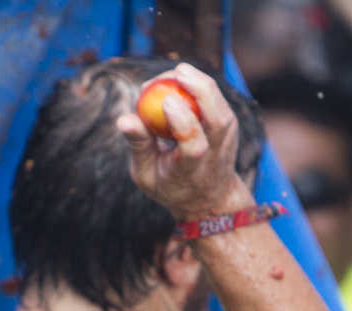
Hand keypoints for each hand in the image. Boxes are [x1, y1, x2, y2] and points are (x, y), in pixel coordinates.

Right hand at [114, 63, 251, 221]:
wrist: (209, 196)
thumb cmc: (171, 186)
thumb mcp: (147, 175)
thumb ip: (138, 146)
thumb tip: (123, 119)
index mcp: (193, 170)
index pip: (194, 143)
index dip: (182, 120)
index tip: (165, 101)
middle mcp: (216, 152)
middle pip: (217, 117)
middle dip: (199, 88)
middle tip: (175, 72)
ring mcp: (228, 137)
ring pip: (218, 100)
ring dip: (194, 80)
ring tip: (162, 79)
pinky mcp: (228, 122)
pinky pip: (214, 95)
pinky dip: (194, 84)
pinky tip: (172, 82)